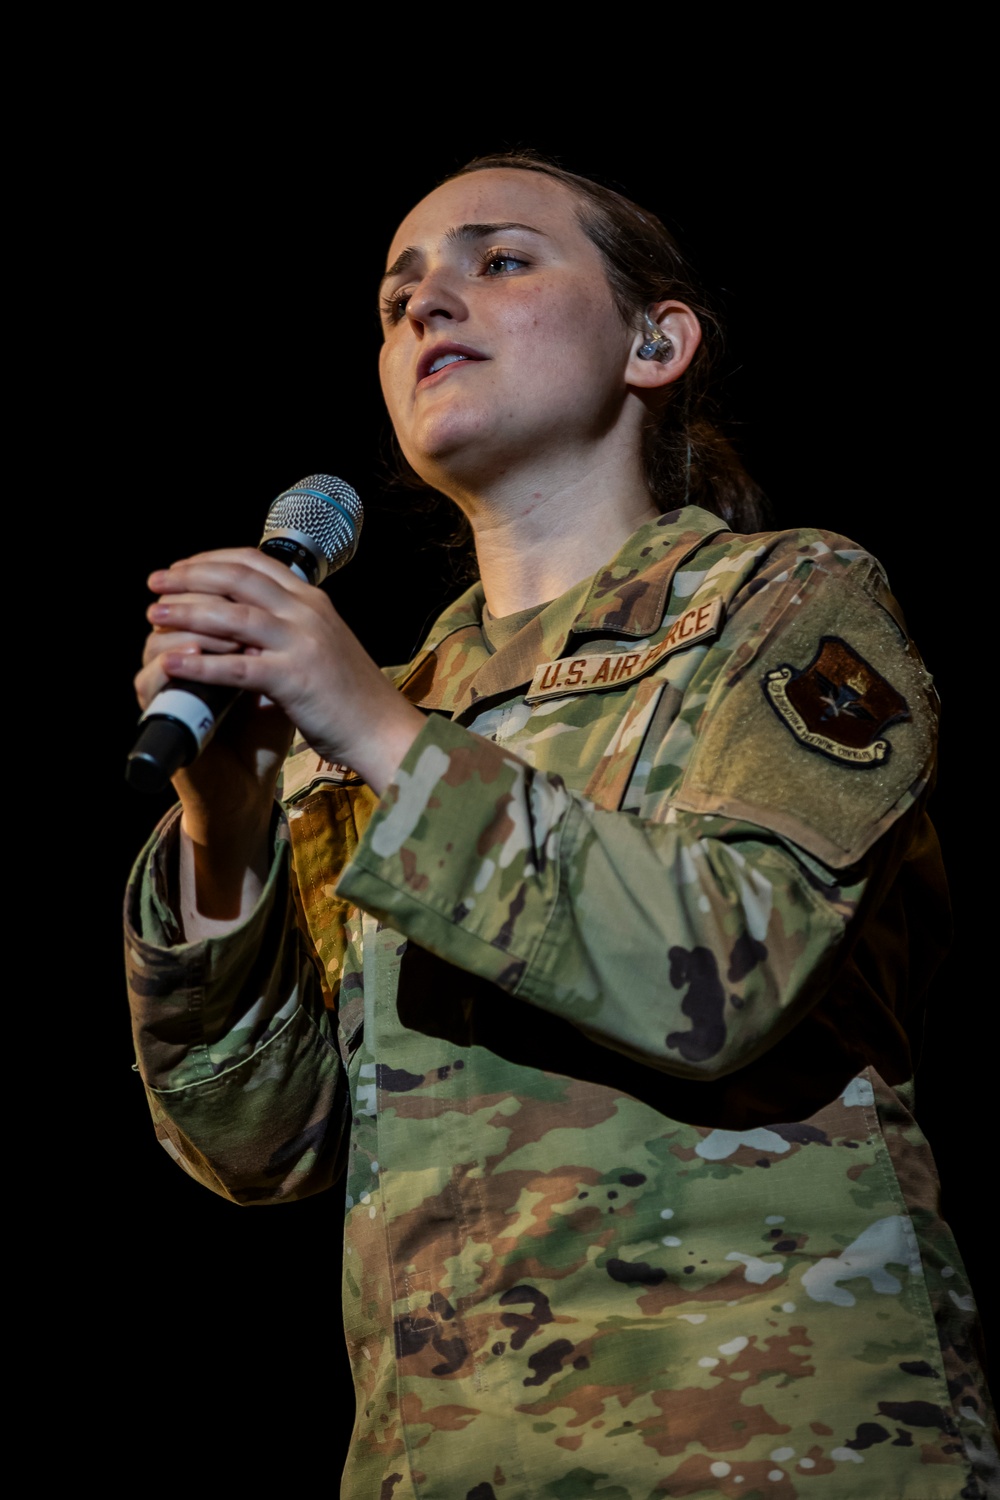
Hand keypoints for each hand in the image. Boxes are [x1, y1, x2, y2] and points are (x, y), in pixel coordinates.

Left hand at [139, 547, 423, 802]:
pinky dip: (200, 664)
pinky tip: (173, 664)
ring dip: (187, 612)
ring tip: (155, 615)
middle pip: (237, 579)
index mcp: (312, 601)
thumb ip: (289, 627)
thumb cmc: (352, 696)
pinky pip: (237, 666)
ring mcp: (302, 643)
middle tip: (155, 583)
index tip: (181, 568)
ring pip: (232, 615)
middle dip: (190, 577)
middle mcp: (307, 612)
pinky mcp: (294, 679)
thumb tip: (245, 621)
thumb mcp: (322, 645)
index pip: (254, 562)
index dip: (211, 560)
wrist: (384, 730)